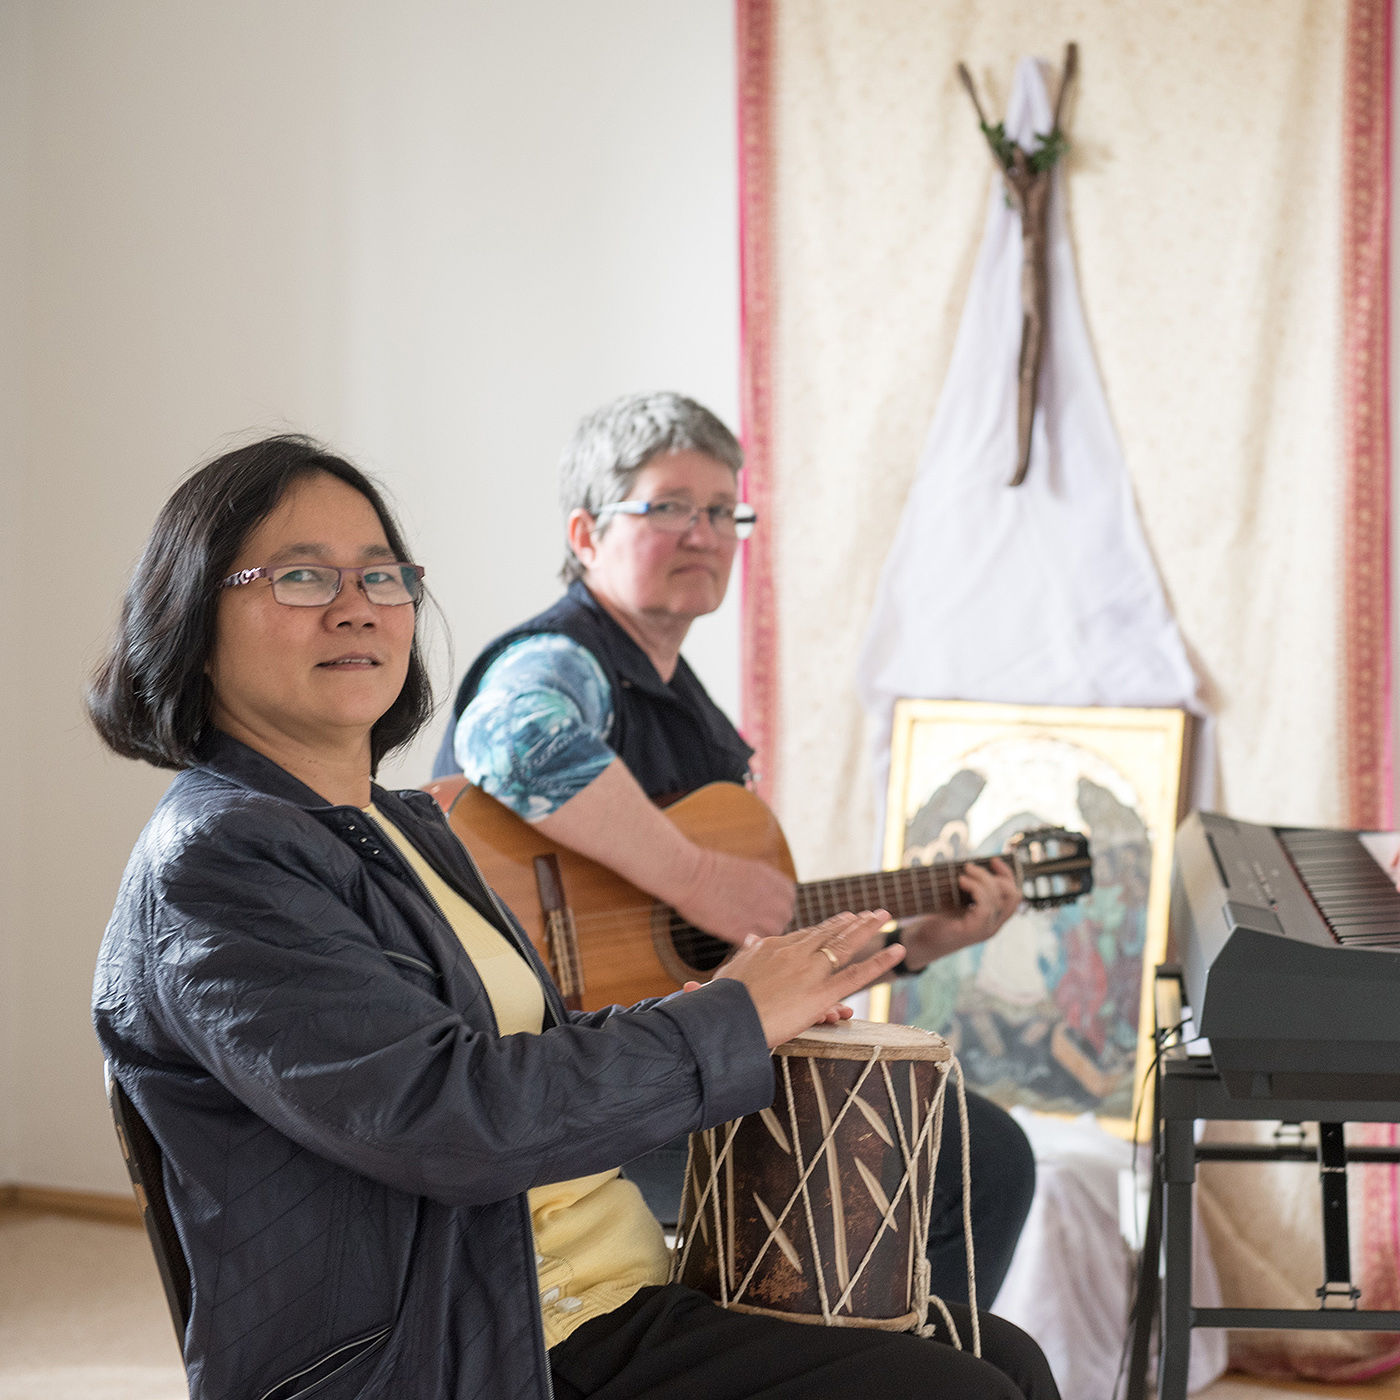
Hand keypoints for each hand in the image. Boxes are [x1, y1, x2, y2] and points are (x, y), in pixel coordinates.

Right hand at [672, 847, 795, 945]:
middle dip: (773, 918)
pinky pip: (757, 943)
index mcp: (771, 878)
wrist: (690, 876)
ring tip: (747, 928)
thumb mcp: (747, 869)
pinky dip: (750, 942)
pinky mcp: (743, 931)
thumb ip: (763, 884)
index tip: (766, 905)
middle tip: (756, 920)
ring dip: (764, 932)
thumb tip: (767, 898)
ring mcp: (758, 915)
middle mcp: (770, 897)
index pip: (789, 896)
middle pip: (785, 915)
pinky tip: (737, 934)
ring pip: (775, 932)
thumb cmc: (709, 870)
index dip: (778, 902)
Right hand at [712, 910, 902, 1047]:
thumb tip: (751, 937)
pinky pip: (857, 975)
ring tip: (883, 915)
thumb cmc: (722, 1002)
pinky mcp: (822, 992)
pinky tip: (898, 950)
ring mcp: (809, 970)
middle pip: (828, 933)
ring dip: (866, 928)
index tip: (839, 921)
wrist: (725, 1019)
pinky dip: (880, 961)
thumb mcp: (731, 971)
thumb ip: (747, 952)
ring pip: (844, 944)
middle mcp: (794, 953)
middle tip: (866, 913)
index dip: (824, 929)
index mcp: (772, 947)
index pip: (804, 936)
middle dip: (849, 922)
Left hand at [894, 857, 1020, 971]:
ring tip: (963, 873)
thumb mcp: (958, 899)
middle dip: (995, 876)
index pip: (1014, 895)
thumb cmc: (938, 918)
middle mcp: (994, 925)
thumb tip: (974, 864)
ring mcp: (985, 930)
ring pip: (997, 899)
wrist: (921, 940)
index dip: (1008, 875)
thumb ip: (972, 888)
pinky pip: (985, 908)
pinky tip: (961, 881)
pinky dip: (975, 889)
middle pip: (1012, 896)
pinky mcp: (973, 932)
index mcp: (994, 917)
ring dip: (982, 879)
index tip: (993, 860)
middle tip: (970, 867)